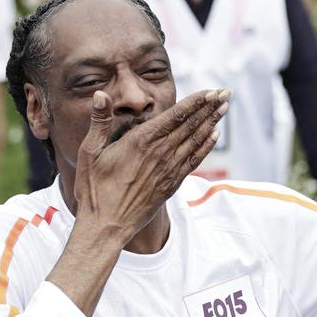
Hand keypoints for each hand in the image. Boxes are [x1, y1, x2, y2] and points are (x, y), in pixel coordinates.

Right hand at [73, 89, 229, 242]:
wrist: (106, 226)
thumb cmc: (94, 189)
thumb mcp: (90, 152)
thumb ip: (99, 122)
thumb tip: (101, 94)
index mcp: (141, 141)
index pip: (175, 115)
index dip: (195, 102)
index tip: (211, 91)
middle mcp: (160, 153)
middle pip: (191, 125)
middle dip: (210, 107)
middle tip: (226, 93)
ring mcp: (168, 170)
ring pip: (195, 141)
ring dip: (212, 122)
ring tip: (224, 108)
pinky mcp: (171, 184)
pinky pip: (193, 161)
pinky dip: (205, 147)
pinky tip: (214, 136)